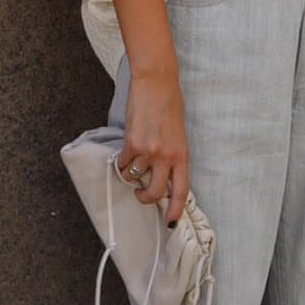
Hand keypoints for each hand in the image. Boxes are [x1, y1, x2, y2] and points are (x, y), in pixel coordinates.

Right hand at [121, 67, 189, 223]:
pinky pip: (124, 164)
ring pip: (135, 178)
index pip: (181, 190)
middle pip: (156, 192)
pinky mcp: (132, 144)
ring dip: (131, 176)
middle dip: (146, 199)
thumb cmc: (169, 105)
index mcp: (183, 155)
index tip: (171, 221)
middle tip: (141, 195)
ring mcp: (149, 152)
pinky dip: (122, 162)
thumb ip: (172, 155)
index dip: (175, 209)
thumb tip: (162, 173)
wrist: (156, 83)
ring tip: (131, 165)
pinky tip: (125, 152)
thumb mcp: (178, 134)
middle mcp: (167, 157)